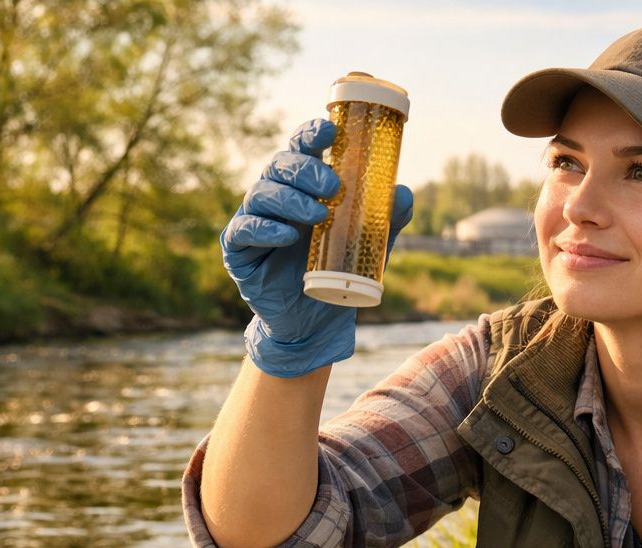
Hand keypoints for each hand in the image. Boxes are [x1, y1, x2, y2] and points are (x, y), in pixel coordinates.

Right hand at [221, 118, 413, 378]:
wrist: (315, 321)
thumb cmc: (338, 272)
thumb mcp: (368, 245)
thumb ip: (385, 220)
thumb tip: (402, 193)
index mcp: (304, 186)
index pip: (301, 148)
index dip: (310, 134)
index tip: (329, 132)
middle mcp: (276, 196)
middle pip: (280, 164)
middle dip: (306, 170)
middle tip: (334, 186)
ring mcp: (254, 221)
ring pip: (261, 193)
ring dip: (290, 199)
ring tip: (319, 216)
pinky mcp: (238, 251)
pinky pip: (244, 230)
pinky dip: (265, 229)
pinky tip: (287, 236)